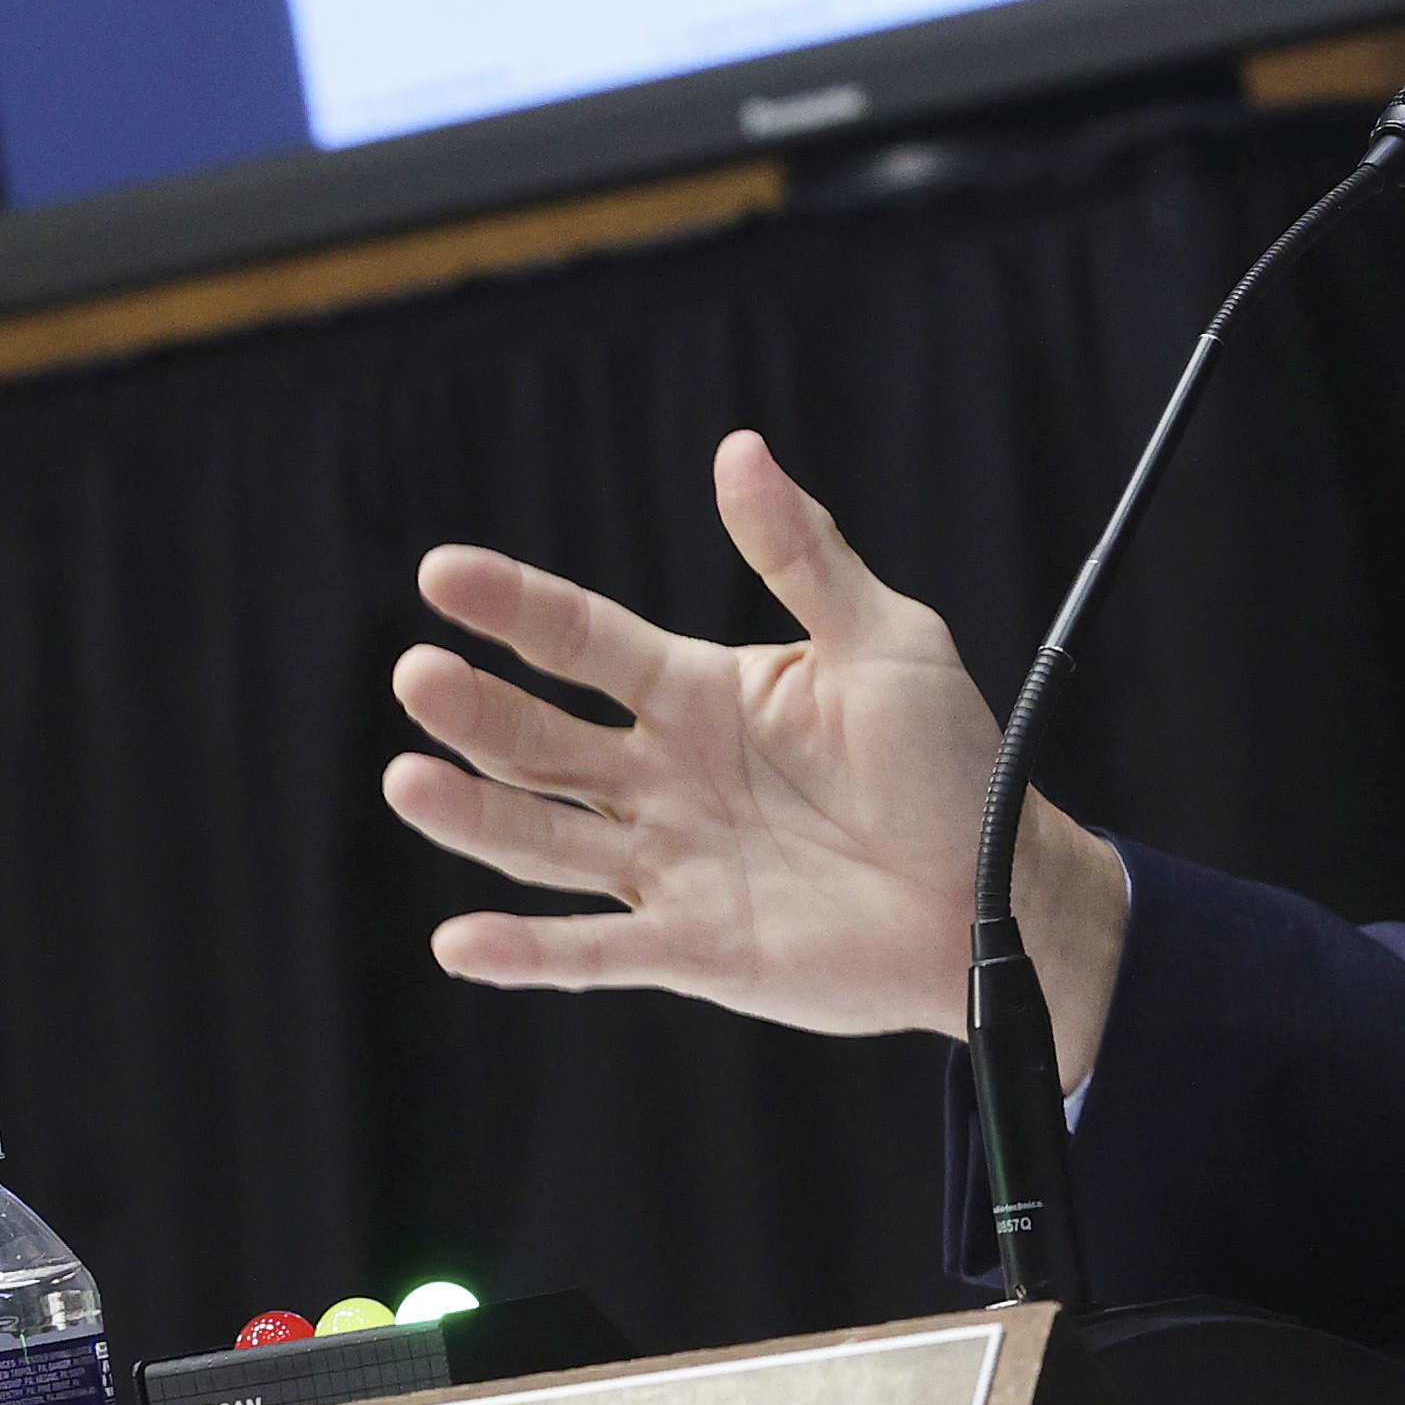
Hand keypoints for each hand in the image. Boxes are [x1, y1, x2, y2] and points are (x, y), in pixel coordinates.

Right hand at [380, 431, 1130, 1074]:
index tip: (440, 573)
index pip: (583, 640)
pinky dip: (526, 954)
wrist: (998, 889)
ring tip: (406, 780)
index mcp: (701, 693)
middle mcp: (666, 775)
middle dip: (476, 709)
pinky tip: (459, 942)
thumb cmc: (949, 760)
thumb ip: (802, 554)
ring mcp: (671, 864)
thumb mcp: (883, 640)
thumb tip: (738, 449)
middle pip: (543, 739)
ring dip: (474, 814)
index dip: (514, 607)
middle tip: (418, 674)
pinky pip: (595, 951)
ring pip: (545, 836)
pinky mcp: (693, 948)